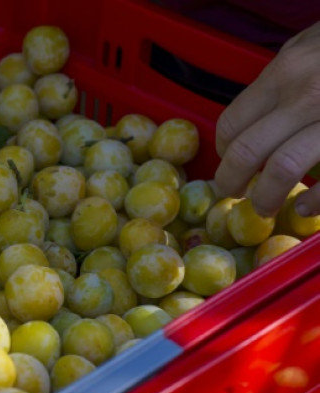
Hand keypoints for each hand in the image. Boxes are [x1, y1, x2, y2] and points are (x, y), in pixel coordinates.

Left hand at [213, 22, 319, 217]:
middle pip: (247, 152)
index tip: (228, 163)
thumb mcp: (313, 43)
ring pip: (283, 169)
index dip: (223, 152)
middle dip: (231, 182)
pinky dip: (315, 201)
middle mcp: (306, 95)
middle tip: (233, 193)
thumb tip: (255, 114)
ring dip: (266, 197)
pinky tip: (306, 207)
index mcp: (287, 72)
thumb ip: (285, 76)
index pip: (232, 123)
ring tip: (265, 206)